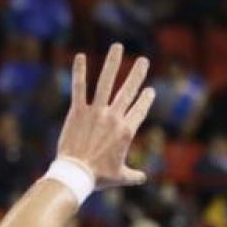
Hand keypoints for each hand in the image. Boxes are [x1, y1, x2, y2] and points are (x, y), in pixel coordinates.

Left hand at [56, 44, 155, 189]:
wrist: (76, 174)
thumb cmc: (98, 177)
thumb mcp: (120, 177)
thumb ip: (133, 175)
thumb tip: (143, 178)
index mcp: (127, 131)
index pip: (140, 108)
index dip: (146, 98)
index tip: (149, 90)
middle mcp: (114, 117)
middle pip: (129, 90)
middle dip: (137, 74)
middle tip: (143, 60)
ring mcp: (96, 112)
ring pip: (106, 82)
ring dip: (112, 63)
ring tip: (117, 47)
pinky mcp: (78, 112)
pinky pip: (79, 88)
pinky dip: (79, 71)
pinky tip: (80, 56)